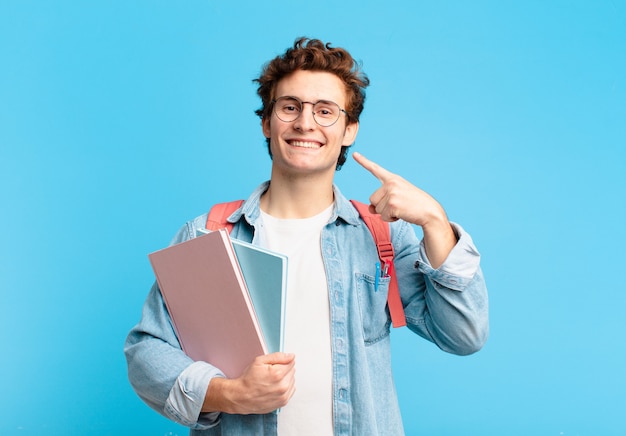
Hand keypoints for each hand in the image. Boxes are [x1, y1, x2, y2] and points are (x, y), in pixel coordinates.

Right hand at [203, 352, 295, 414]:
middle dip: (284, 369)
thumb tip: (291, 356)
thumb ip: (277, 356)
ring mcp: (283, 395)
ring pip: (292, 381)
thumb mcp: (259, 361)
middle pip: (292, 371)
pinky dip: (285, 388)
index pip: (291, 362)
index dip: (282, 361)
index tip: (275, 364)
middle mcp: (282, 386)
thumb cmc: (248, 380)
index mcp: (277, 374)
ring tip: (272, 381)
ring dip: (285, 379)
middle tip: (271, 373)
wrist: (241, 397)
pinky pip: (291, 390)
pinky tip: (275, 387)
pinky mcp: (283, 402)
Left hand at [352, 152, 456, 267]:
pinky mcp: (392, 204)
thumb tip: (370, 209)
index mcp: (393, 179)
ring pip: (377, 209)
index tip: (355, 154)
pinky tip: (402, 214)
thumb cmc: (414, 205)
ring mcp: (391, 193)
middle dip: (382, 207)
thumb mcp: (397, 198)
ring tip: (402, 209)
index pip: (376, 169)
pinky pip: (383, 216)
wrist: (430, 211)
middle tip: (398, 205)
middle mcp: (391, 183)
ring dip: (387, 214)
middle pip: (372, 199)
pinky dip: (391, 219)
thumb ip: (382, 201)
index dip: (364, 162)